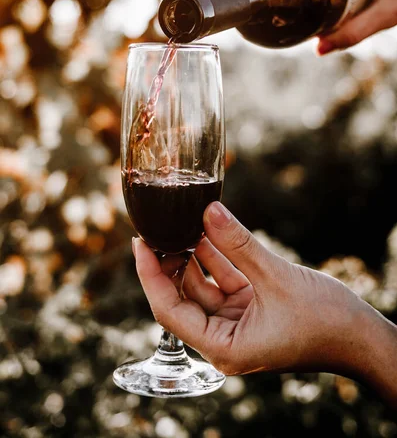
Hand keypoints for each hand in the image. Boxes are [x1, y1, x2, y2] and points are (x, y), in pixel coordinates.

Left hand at [134, 202, 396, 406]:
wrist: (360, 336)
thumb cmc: (325, 321)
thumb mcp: (276, 277)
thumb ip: (238, 244)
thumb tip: (207, 210)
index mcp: (223, 347)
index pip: (169, 310)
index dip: (150, 275)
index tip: (139, 243)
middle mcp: (224, 339)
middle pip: (182, 297)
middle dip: (170, 262)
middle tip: (158, 227)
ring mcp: (237, 324)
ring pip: (202, 286)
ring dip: (193, 256)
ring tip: (181, 223)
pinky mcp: (251, 310)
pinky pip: (223, 281)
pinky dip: (215, 258)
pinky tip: (206, 231)